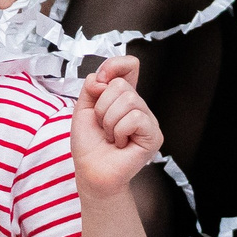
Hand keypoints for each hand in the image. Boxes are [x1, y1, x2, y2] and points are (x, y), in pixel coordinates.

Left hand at [72, 56, 162, 195]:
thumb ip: (91, 87)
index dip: (113, 66)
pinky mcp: (154, 136)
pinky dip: (119, 131)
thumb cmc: (88, 144)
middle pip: (121, 84)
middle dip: (101, 107)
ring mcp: (148, 120)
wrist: (90, 171)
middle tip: (103, 126)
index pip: (129, 65)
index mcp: (123, 96)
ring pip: (128, 100)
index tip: (99, 82)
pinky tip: (120, 143)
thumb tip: (102, 78)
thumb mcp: (83, 109)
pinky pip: (135, 118)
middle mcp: (138, 106)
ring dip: (109, 121)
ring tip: (111, 136)